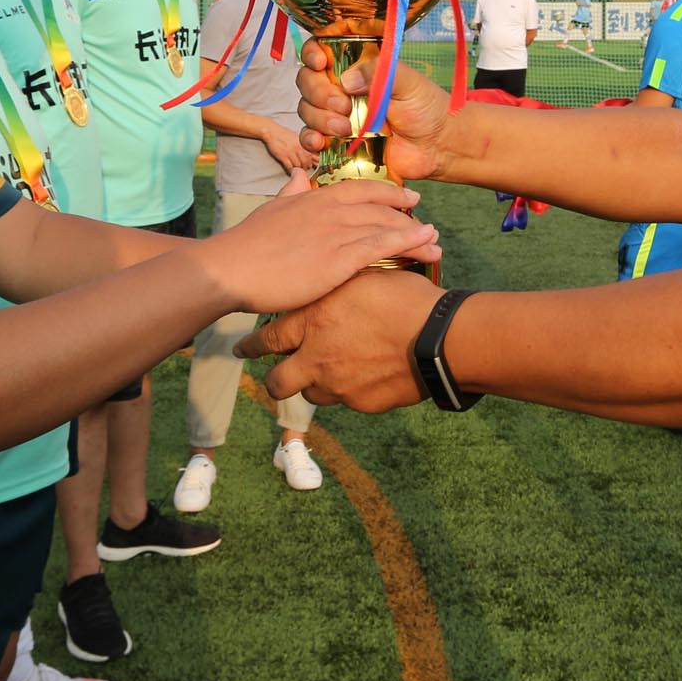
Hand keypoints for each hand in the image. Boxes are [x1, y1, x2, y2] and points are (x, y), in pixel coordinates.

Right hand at [200, 170, 440, 314]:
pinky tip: (427, 245)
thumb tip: (301, 175)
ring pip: (387, 226)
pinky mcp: (340, 258)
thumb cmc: (246, 246)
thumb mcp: (271, 209)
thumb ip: (291, 192)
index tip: (407, 198)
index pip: (360, 189)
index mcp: (315, 198)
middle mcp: (331, 209)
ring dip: (416, 233)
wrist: (230, 269)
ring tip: (436, 242)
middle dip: (407, 215)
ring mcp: (337, 232)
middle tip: (427, 225)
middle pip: (380, 207)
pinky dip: (409, 243)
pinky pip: (383, 246)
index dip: (388, 192)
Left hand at [236, 267, 443, 411]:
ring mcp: (339, 385)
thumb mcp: (365, 277)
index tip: (241, 348)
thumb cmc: (405, 299)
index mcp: (314, 321)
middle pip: (279, 382)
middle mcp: (318, 358)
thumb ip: (338, 284)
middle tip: (276, 376)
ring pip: (311, 394)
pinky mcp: (362, 404)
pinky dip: (351, 391)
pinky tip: (366, 377)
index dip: (253, 344)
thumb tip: (330, 276)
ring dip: (315, 385)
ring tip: (329, 374)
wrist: (439, 339)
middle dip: (275, 380)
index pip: (269, 338)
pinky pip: (347, 401)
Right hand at [259, 119, 315, 172]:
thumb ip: (306, 146)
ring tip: (298, 169)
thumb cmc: (285, 135)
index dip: (315, 161)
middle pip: (307, 162)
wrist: (272, 132)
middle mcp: (298, 148)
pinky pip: (289, 167)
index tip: (315, 164)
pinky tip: (291, 170)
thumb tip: (315, 154)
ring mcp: (291, 152)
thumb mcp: (298, 138)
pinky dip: (291, 170)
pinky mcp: (283, 157)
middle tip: (305, 167)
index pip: (314, 155)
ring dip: (299, 169)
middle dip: (307, 167)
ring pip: (299, 166)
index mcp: (303, 143)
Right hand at [295, 41, 449, 181]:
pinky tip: (321, 142)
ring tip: (346, 129)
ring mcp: (337, 116)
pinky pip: (309, 139)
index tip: (320, 63)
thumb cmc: (426, 108)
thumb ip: (378, 73)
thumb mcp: (408, 82)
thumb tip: (346, 79)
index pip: (321, 51)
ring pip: (306, 110)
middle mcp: (342, 89)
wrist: (436, 147)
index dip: (312, 54)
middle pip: (307, 81)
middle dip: (319, 93)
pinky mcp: (336, 142)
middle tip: (345, 106)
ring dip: (319, 118)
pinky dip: (309, 140)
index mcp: (357, 67)